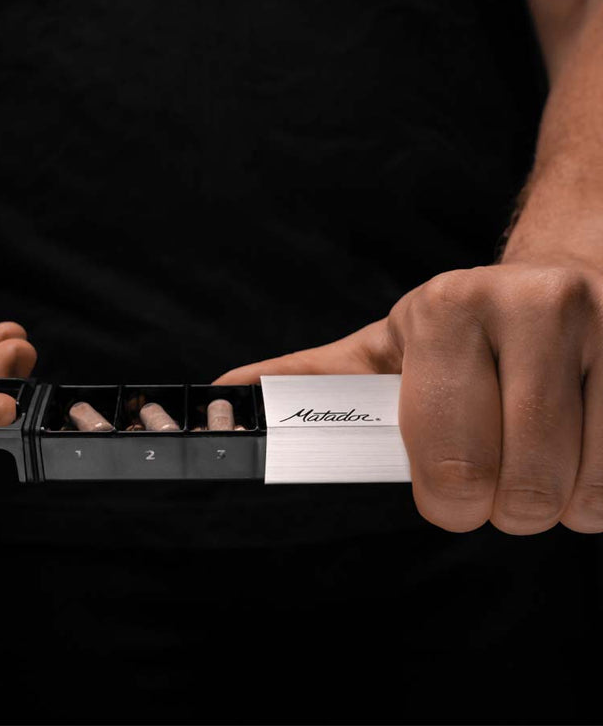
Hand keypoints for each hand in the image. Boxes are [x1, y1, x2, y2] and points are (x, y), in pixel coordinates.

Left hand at [215, 259, 602, 534]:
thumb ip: (312, 381)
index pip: (446, 451)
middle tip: (496, 479)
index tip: (450, 497)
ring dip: (559, 500)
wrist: (560, 282)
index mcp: (446, 309)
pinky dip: (601, 491)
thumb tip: (224, 398)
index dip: (446, 497)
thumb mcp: (386, 348)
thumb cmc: (463, 331)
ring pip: (586, 490)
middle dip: (503, 506)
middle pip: (522, 483)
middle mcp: (534, 305)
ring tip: (540, 455)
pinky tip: (583, 449)